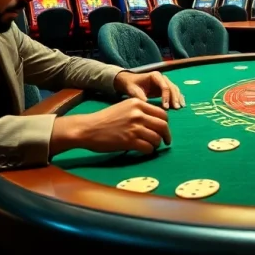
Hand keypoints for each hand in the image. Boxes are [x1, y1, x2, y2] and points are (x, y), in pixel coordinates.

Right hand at [51, 98, 169, 154]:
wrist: (88, 128)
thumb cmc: (105, 119)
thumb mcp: (124, 107)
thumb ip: (140, 111)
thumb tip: (156, 121)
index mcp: (138, 103)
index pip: (162, 114)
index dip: (165, 123)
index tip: (164, 130)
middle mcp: (138, 113)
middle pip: (163, 125)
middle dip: (166, 135)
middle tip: (165, 141)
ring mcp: (134, 127)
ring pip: (157, 138)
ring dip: (156, 144)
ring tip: (151, 146)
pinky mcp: (129, 141)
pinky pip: (148, 148)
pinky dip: (149, 151)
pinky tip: (144, 150)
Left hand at [114, 70, 184, 109]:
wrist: (131, 82)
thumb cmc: (132, 85)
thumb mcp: (134, 91)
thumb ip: (141, 97)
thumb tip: (149, 106)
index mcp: (155, 76)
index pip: (164, 86)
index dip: (166, 97)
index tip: (166, 107)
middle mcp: (162, 78)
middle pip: (172, 87)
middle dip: (175, 98)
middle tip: (176, 108)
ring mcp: (165, 82)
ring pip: (175, 89)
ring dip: (178, 98)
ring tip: (180, 107)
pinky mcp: (166, 88)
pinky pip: (174, 92)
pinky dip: (178, 98)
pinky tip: (181, 104)